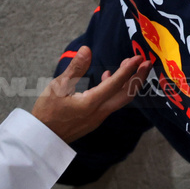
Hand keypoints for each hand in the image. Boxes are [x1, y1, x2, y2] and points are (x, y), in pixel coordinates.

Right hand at [31, 48, 150, 143]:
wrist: (42, 139)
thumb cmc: (46, 112)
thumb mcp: (57, 87)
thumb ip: (75, 68)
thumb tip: (86, 49)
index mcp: (90, 103)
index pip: (115, 84)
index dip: (129, 69)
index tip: (139, 58)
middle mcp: (99, 112)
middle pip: (126, 95)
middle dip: (138, 78)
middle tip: (147, 63)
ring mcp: (98, 118)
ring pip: (120, 100)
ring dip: (128, 84)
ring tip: (130, 66)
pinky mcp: (94, 120)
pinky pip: (111, 103)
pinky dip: (116, 90)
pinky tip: (107, 78)